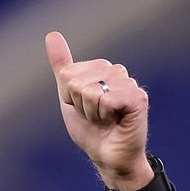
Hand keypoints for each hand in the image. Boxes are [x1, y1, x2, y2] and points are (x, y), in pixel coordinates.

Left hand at [44, 32, 150, 190]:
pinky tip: (116, 120)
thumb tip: (51, 34)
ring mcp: (129, 83)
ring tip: (105, 120)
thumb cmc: (91, 130)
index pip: (67, 74)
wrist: (108, 156)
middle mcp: (116, 71)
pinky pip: (107, 100)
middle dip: (80, 106)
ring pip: (90, 91)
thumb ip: (61, 67)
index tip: (83, 109)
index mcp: (100, 69)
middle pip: (76, 82)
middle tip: (95, 117)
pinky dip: (105, 116)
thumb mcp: (69, 98)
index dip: (69, 98)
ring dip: (92, 113)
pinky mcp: (138, 97)